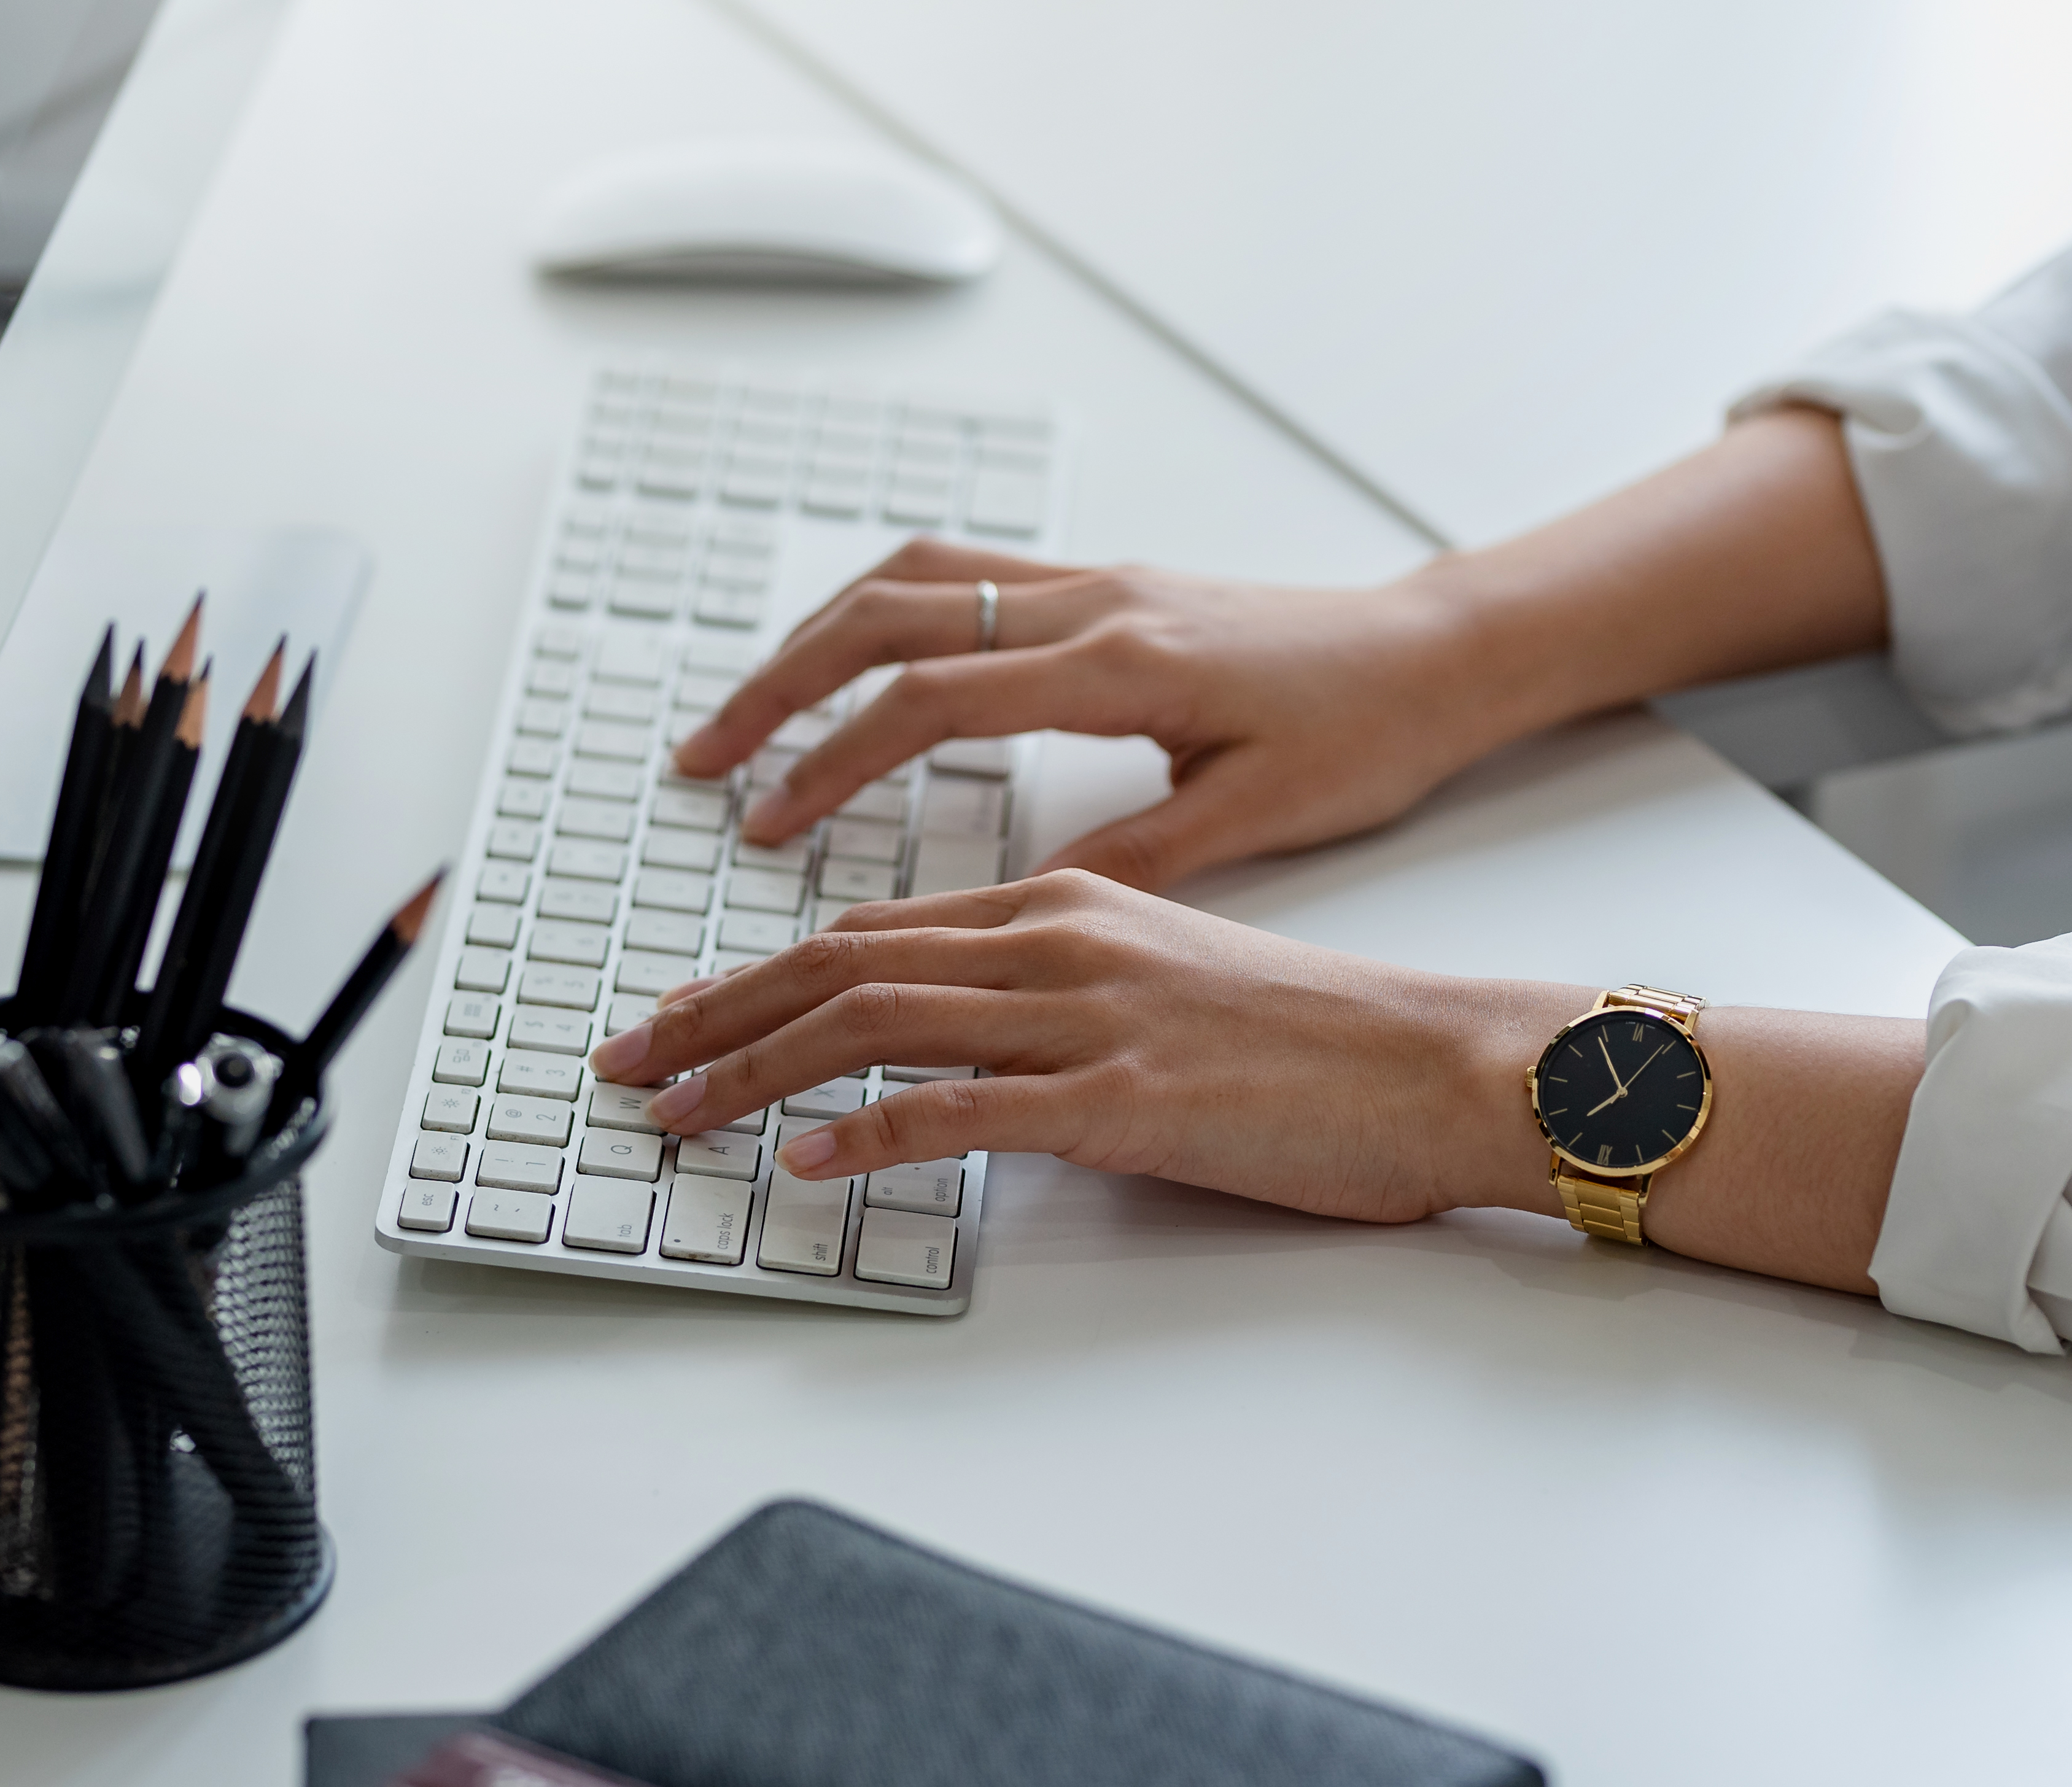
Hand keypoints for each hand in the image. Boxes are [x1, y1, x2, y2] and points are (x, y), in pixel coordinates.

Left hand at [586, 870, 1581, 1222]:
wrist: (1440, 1059)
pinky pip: (963, 1113)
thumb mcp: (1166, 975)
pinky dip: (871, 1137)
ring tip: (679, 1112)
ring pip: (876, 1026)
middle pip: (843, 965)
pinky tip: (811, 1166)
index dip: (756, 972)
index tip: (680, 1011)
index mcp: (1066, 905)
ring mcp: (1088, 1020)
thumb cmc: (1317, 1036)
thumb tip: (970, 1039)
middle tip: (631, 1061)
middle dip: (716, 1014)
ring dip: (756, 1071)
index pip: (872, 931)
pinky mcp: (1123, 1101)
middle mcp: (1059, 942)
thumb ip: (1062, 988)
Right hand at [669, 538, 1525, 891]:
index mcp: (1120, 663)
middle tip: (703, 761)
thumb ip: (1133, 863)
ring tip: (749, 715)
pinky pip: (960, 576)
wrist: (1438, 653)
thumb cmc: (1368, 734)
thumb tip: (1020, 915)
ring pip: (911, 578)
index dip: (832, 760)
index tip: (767, 821)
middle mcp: (1093, 602)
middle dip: (778, 685)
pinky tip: (852, 672)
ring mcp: (1094, 582)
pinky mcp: (1105, 586)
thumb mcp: (1256, 820)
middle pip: (886, 617)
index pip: (930, 699)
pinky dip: (881, 617)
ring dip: (815, 640)